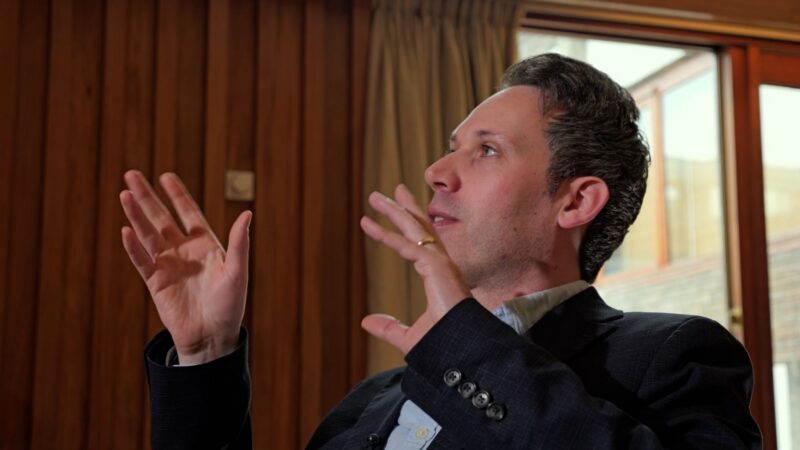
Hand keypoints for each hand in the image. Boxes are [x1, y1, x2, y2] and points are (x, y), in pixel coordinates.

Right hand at [119, 170, 251, 364]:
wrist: (213, 336)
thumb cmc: (230, 305)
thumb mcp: (237, 272)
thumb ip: (240, 243)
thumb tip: (248, 214)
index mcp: (205, 245)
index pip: (188, 213)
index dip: (177, 195)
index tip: (165, 176)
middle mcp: (183, 251)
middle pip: (161, 218)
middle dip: (148, 197)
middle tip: (132, 174)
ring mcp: (167, 265)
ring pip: (148, 234)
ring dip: (136, 215)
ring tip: (125, 194)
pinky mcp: (156, 282)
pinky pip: (142, 260)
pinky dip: (133, 246)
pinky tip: (126, 229)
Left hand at [360, 184, 470, 354]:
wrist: (463, 355)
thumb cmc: (445, 347)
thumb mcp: (409, 338)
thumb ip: (389, 328)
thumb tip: (366, 322)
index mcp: (439, 277)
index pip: (419, 246)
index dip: (400, 230)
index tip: (380, 219)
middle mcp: (442, 267)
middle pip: (421, 229)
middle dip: (403, 209)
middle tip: (386, 192)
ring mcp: (443, 266)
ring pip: (416, 230)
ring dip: (394, 211)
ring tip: (374, 197)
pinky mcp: (439, 270)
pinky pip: (410, 248)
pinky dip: (390, 238)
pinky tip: (371, 227)